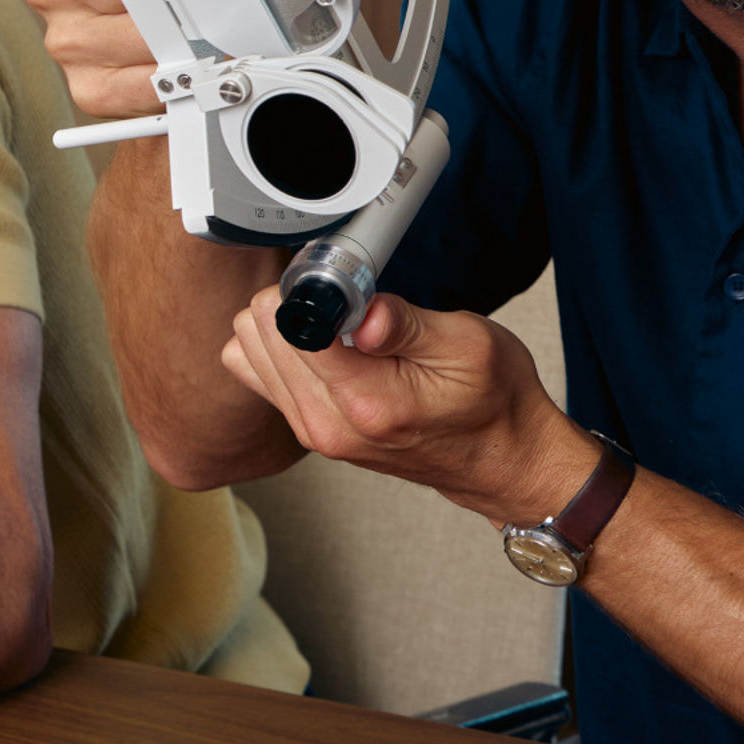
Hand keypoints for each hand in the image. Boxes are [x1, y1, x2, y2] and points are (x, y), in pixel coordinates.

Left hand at [217, 285, 595, 522]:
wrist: (498, 456)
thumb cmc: (491, 400)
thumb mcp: (470, 345)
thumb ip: (408, 325)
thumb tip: (361, 311)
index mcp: (366, 402)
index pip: (292, 328)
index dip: (311, 291)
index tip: (343, 287)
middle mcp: (326, 423)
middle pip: (258, 334)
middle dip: (294, 302)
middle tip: (344, 303)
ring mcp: (310, 430)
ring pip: (246, 351)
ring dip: (282, 325)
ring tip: (335, 324)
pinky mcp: (304, 427)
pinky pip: (256, 373)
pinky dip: (277, 349)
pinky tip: (320, 345)